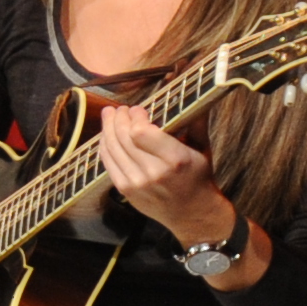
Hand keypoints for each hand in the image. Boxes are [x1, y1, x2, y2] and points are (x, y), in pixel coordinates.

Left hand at [92, 103, 229, 248]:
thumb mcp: (202, 148)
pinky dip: (104, 145)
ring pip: (112, 148)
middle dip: (119, 117)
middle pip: (123, 137)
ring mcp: (137, 184)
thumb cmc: (199, 177)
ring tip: (110, 116)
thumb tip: (192, 90)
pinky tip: (106, 135)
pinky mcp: (126, 191)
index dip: (135, 115)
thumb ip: (194, 119)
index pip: (140, 131)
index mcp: (175, 159)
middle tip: (121, 109)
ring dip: (108, 128)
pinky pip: (108, 162)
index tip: (139, 108)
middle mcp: (153, 173)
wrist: (194, 215)